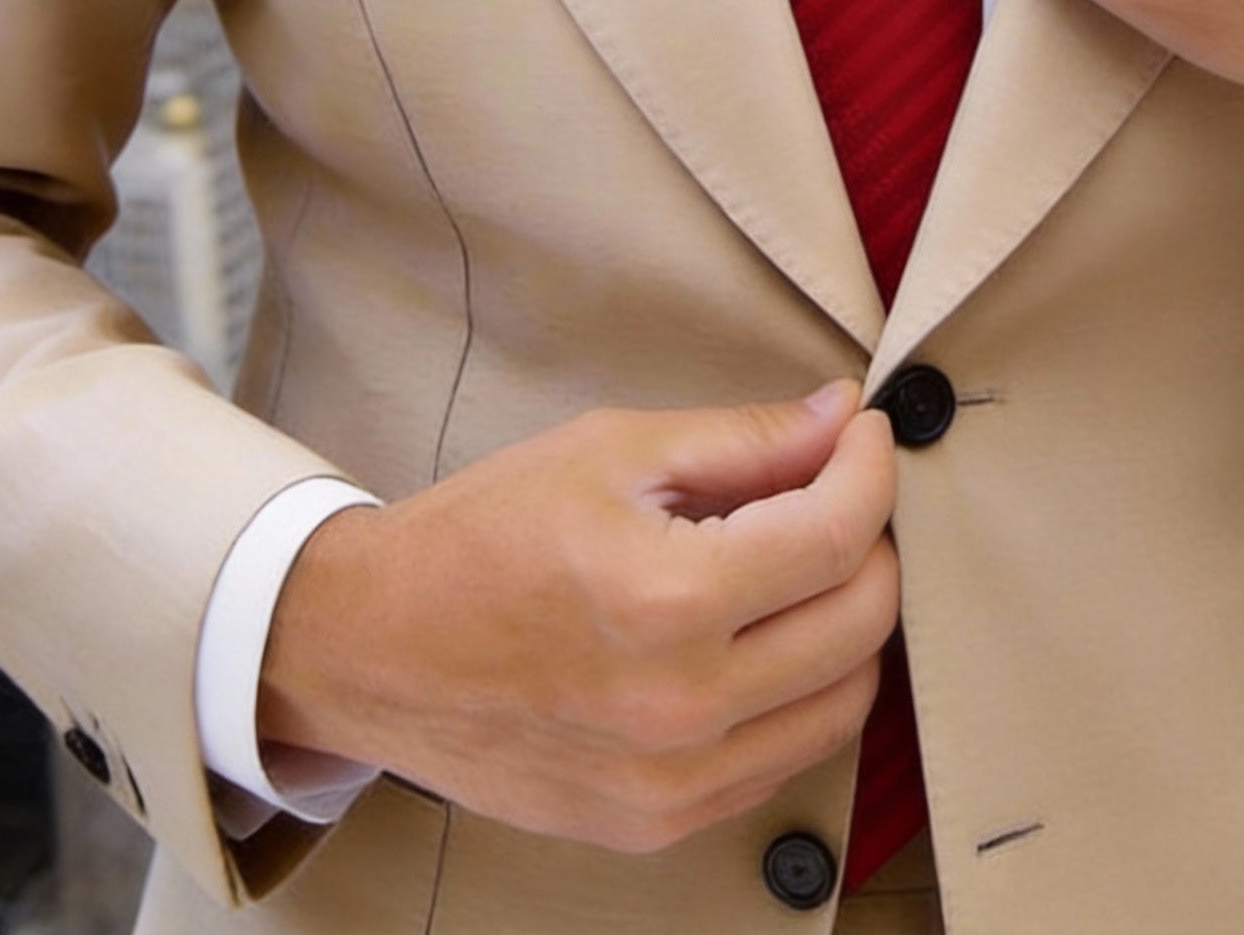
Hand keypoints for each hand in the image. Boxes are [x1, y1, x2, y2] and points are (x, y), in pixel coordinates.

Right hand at [258, 383, 897, 853]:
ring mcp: (671, 784)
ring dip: (848, 623)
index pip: (837, 535)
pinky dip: (801, 692)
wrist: (371, 648)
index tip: (863, 436)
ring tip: (801, 567)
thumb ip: (744, 440)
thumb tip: (841, 420)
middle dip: (871, 540)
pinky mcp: (657, 824)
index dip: (870, 470)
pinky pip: (784, 759)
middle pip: (862, 623)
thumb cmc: (481, 537)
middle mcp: (680, 707)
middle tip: (836, 492)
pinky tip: (761, 638)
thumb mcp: (610, 451)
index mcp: (666, 599)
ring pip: (844, 703)